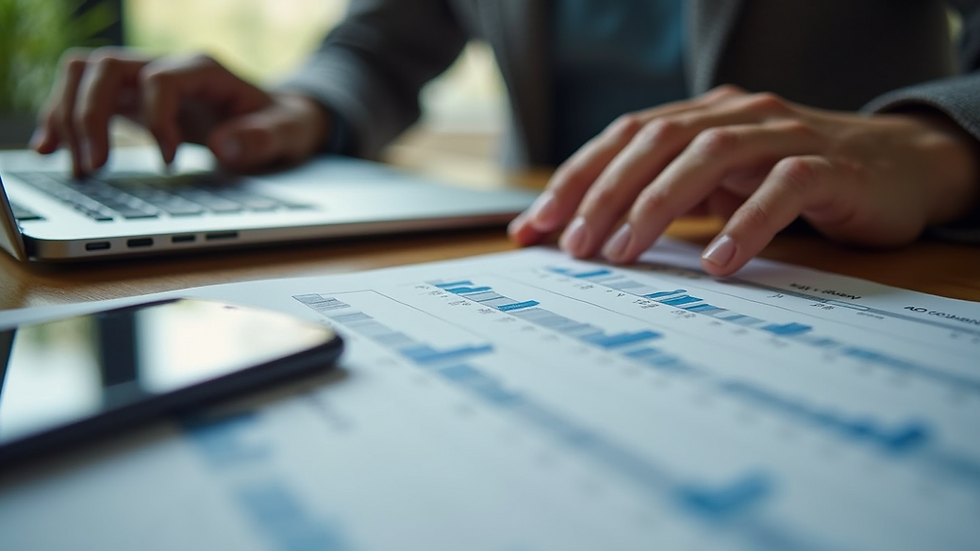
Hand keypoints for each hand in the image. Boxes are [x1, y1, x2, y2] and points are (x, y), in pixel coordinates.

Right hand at [30, 48, 329, 175]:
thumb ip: (264, 139)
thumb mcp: (288, 134)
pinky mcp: (131, 100)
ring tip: (73, 165)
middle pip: (107, 67)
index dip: (158, 119)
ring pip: (84, 75)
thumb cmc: (281, 125)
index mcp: (205, 69)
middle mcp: (167, 66)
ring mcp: (144, 80)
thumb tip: (226, 148)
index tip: (169, 161)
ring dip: (67, 115)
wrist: (277, 120)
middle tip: (96, 167)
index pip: (161, 79)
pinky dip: (63, 119)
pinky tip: (51, 151)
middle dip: (92, 115)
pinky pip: (82, 95)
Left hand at [509, 86, 979, 275]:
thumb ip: (661, 199)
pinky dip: (745, 223)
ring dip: (657, 205)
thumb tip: (585, 236)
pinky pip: (783, 188)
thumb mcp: (718, 187)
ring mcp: (784, 135)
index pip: (623, 139)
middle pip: (654, 140)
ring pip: (709, 154)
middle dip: (604, 194)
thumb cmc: (792, 182)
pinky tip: (717, 262)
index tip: (534, 228)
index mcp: (702, 115)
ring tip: (623, 254)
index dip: (574, 179)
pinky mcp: (830, 167)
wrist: (900, 168)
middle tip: (574, 248)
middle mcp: (737, 114)